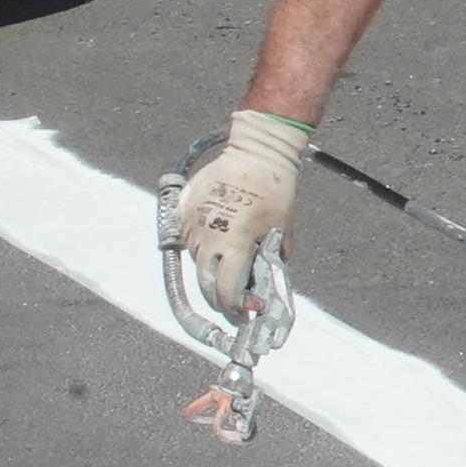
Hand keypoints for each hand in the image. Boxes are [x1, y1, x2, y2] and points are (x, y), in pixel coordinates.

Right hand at [176, 111, 310, 315]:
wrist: (256, 152)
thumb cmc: (275, 190)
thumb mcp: (281, 232)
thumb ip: (269, 263)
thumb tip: (261, 288)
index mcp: (234, 242)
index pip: (226, 291)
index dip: (234, 308)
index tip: (243, 314)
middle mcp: (207, 236)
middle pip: (205, 283)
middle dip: (219, 299)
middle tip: (233, 304)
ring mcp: (192, 222)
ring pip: (196, 261)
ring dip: (210, 270)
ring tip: (228, 266)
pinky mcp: (184, 210)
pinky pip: (189, 238)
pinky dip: (202, 246)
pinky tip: (217, 242)